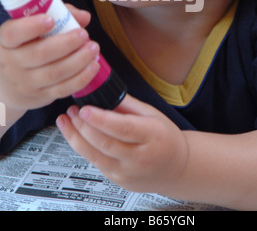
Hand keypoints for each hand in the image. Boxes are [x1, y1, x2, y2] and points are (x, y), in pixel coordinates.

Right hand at [0, 5, 99, 110]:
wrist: (8, 84)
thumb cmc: (26, 45)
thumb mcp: (32, 27)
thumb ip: (59, 15)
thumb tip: (84, 17)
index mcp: (5, 41)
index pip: (13, 34)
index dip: (31, 26)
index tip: (51, 20)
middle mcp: (12, 63)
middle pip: (39, 54)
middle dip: (66, 43)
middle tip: (84, 34)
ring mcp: (25, 82)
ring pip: (54, 73)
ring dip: (79, 60)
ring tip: (93, 48)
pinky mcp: (40, 95)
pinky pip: (63, 88)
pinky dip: (82, 77)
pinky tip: (94, 66)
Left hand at [56, 95, 188, 194]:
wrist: (176, 168)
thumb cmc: (165, 138)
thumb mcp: (152, 114)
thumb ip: (128, 104)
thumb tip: (103, 91)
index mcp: (152, 135)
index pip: (123, 128)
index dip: (100, 119)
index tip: (84, 109)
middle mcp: (140, 157)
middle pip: (105, 143)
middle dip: (83, 126)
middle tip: (72, 111)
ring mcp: (128, 172)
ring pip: (95, 156)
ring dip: (76, 137)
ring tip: (66, 121)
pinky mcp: (118, 180)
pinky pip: (96, 163)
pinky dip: (83, 148)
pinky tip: (75, 134)